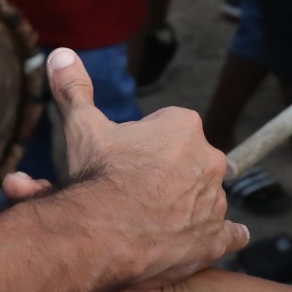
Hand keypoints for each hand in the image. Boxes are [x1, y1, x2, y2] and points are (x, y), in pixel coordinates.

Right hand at [47, 49, 244, 289]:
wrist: (101, 234)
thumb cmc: (96, 176)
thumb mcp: (82, 127)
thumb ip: (75, 89)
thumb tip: (61, 53)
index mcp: (184, 126)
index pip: (169, 129)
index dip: (145, 145)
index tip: (126, 160)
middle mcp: (209, 159)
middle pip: (189, 162)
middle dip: (168, 173)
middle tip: (135, 190)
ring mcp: (215, 201)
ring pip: (205, 197)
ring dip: (187, 205)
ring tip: (153, 220)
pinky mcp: (216, 238)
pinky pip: (231, 234)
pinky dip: (225, 235)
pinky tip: (219, 236)